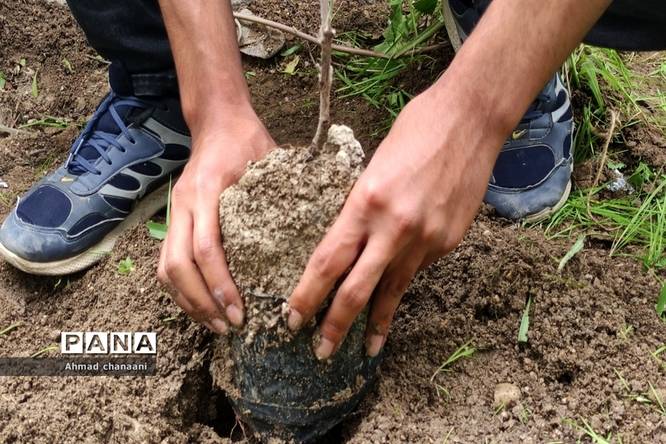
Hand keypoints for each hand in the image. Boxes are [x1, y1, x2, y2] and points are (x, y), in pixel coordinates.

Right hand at [158, 109, 274, 333]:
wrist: (216, 122)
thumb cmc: (248, 141)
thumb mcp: (270, 160)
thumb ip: (285, 193)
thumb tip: (320, 232)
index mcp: (208, 190)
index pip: (206, 247)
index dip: (220, 284)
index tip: (240, 312)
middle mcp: (183, 203)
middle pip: (176, 265)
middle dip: (201, 302)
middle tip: (229, 326)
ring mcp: (173, 212)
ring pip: (166, 269)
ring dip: (188, 301)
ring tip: (216, 324)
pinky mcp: (173, 220)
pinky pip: (166, 264)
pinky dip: (181, 290)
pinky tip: (203, 306)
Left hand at [287, 86, 504, 358]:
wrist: (471, 119)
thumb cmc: (416, 130)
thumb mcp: (373, 166)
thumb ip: (361, 209)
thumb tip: (354, 243)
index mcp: (366, 203)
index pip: (328, 262)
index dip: (307, 295)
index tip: (292, 318)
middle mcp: (395, 227)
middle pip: (357, 290)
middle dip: (336, 326)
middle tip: (320, 353)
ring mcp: (426, 238)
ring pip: (393, 290)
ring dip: (376, 323)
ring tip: (366, 349)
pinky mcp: (449, 241)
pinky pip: (418, 268)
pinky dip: (403, 279)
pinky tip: (397, 290)